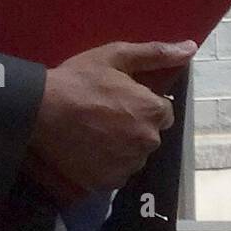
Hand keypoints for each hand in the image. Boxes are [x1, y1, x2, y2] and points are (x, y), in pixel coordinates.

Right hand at [21, 39, 196, 206]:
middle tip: (105, 113)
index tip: (120, 98)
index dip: (142, 103)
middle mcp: (147, 142)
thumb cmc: (79, 79)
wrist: (39, 111)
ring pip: (133, 155)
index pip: (163, 111)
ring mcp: (127, 165)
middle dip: (134, 125)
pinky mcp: (107, 182)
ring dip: (122, 145)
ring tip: (94, 131)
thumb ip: (156, 53)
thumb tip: (190, 48)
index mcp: (152, 111)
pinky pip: (116, 172)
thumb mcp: (115, 56)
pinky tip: (88, 147)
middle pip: (149, 134)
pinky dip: (107, 163)